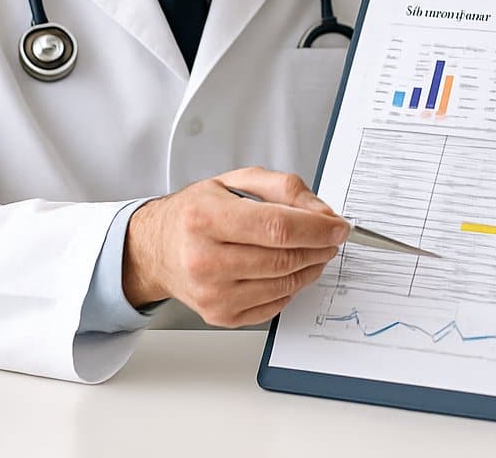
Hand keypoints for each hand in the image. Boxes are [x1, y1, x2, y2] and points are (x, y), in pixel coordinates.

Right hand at [123, 167, 349, 325]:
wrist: (157, 249)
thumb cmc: (196, 213)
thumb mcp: (236, 181)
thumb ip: (284, 188)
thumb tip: (323, 214)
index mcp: (205, 218)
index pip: (277, 227)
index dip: (317, 228)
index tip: (339, 227)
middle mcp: (204, 259)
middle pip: (283, 258)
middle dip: (319, 248)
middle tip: (331, 237)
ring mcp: (211, 293)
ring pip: (284, 284)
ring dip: (310, 267)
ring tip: (313, 251)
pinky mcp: (220, 315)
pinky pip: (274, 304)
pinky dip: (292, 286)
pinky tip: (289, 269)